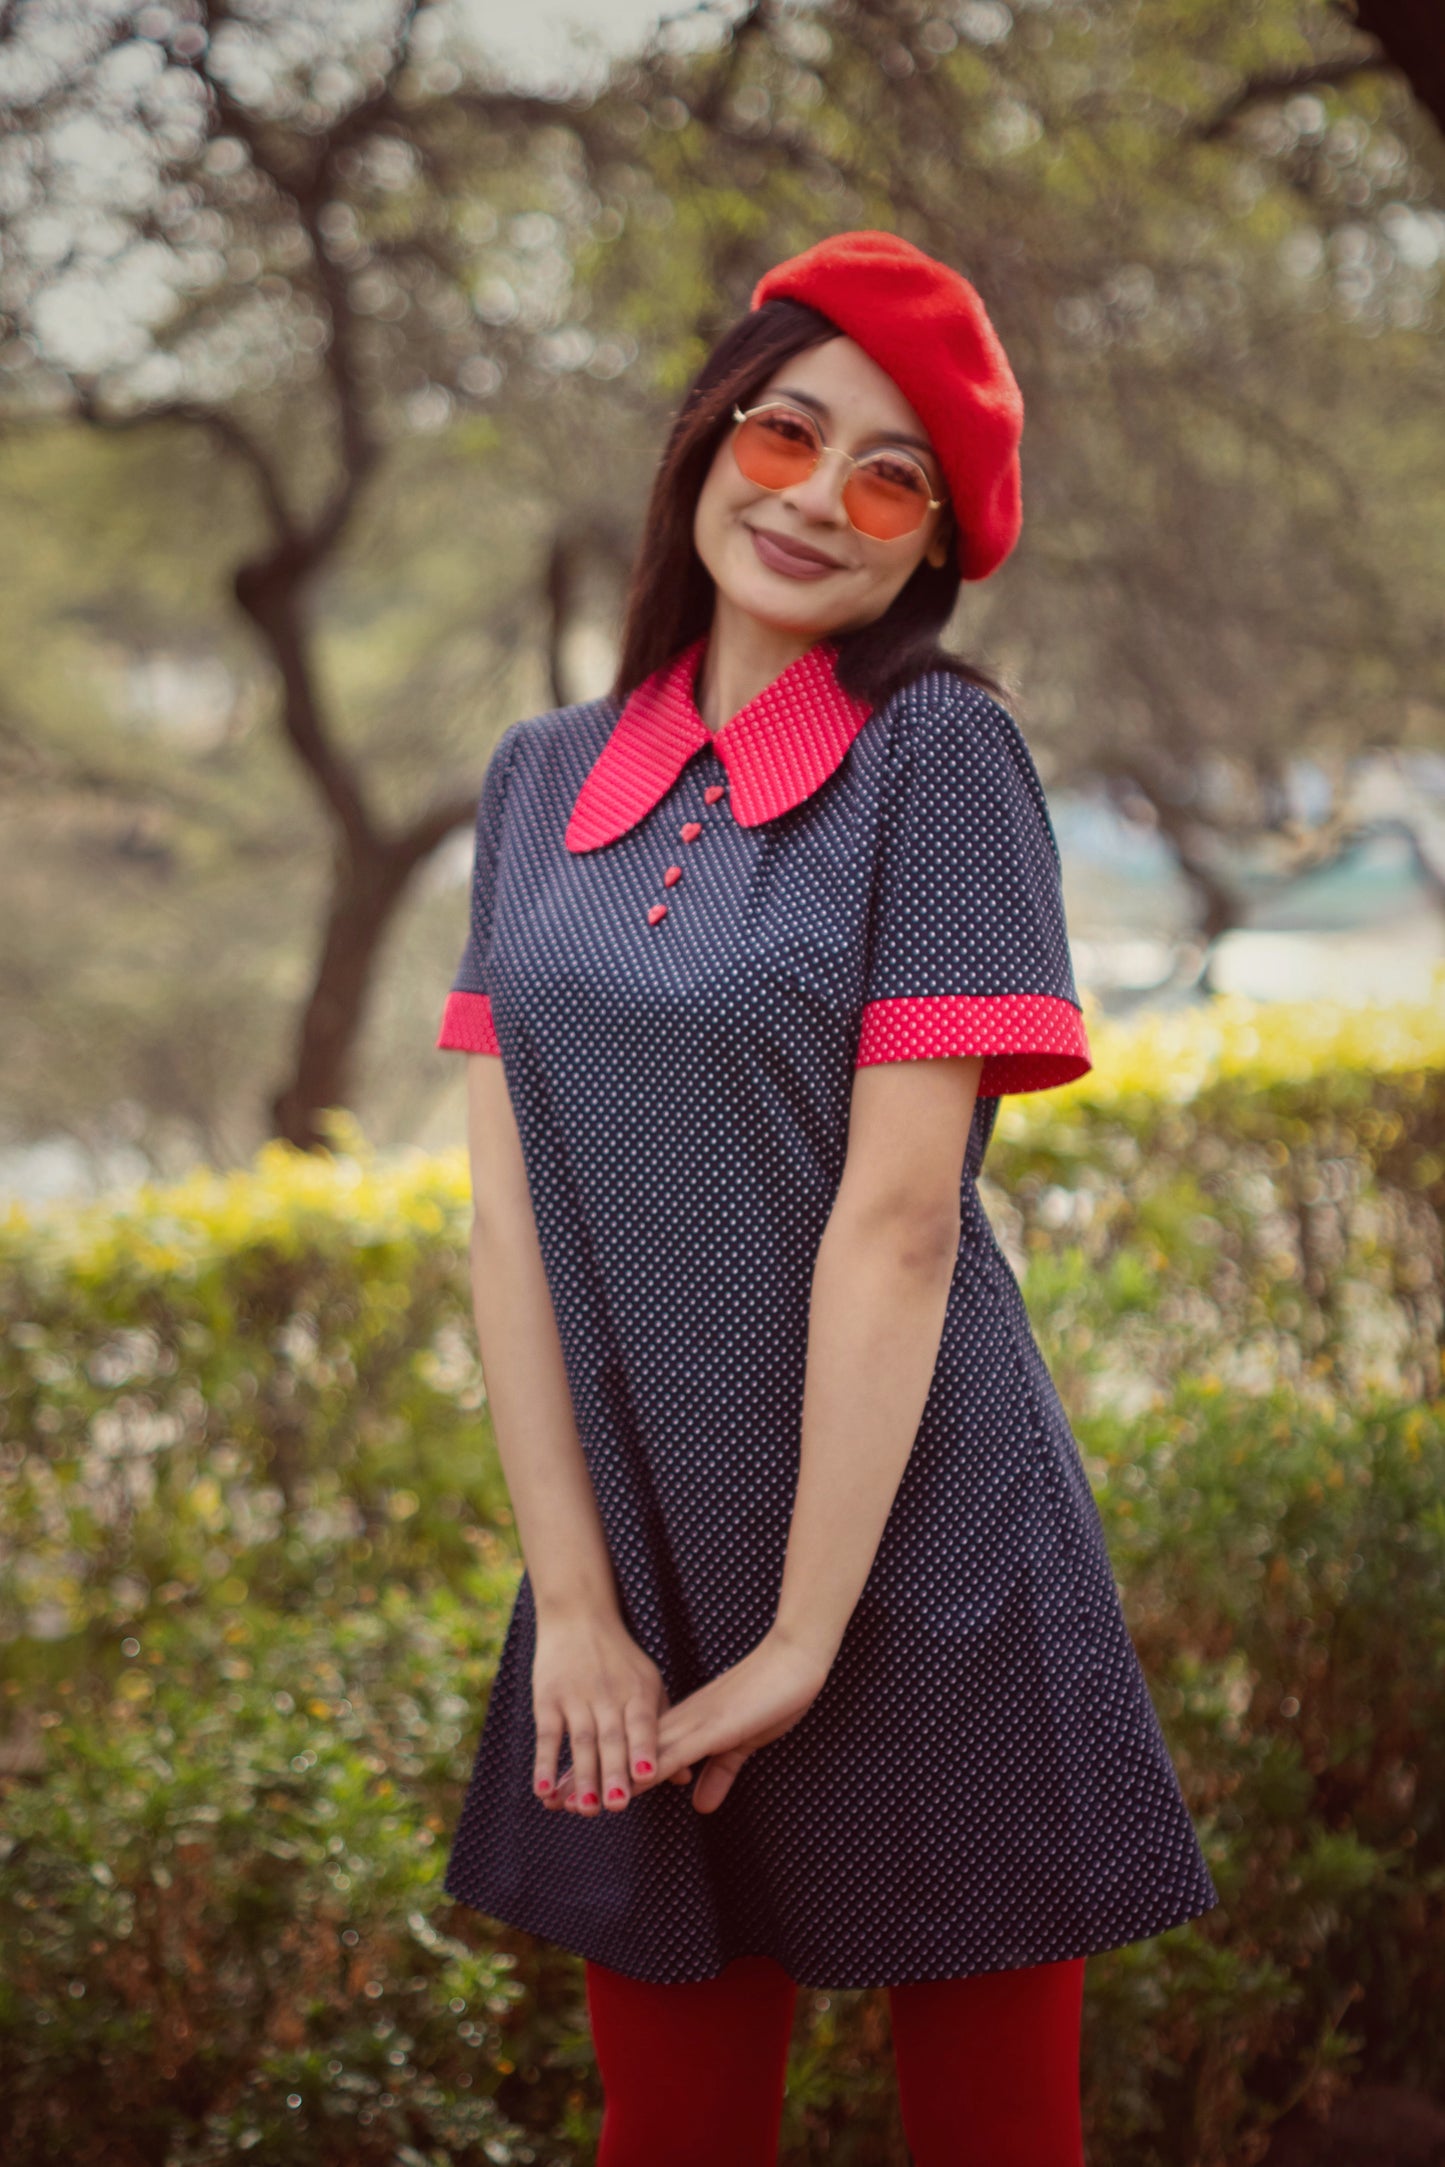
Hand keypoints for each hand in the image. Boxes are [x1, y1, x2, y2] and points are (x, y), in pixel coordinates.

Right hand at [531, 1609, 693, 1816]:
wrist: (578, 1616)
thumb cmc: (620, 1659)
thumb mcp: (649, 1685)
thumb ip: (662, 1729)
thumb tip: (684, 1776)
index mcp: (637, 1691)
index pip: (641, 1723)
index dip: (643, 1748)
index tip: (647, 1775)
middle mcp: (607, 1694)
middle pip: (611, 1738)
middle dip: (613, 1773)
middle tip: (618, 1806)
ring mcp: (576, 1697)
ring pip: (581, 1741)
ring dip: (582, 1776)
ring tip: (586, 1808)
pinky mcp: (548, 1700)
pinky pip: (547, 1735)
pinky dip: (544, 1763)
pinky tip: (544, 1790)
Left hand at [549, 1629, 830, 1816]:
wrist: (794, 1659)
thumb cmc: (772, 1696)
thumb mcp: (743, 1744)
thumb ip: (719, 1771)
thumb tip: (700, 1805)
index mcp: (684, 1723)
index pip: (634, 1753)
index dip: (604, 1770)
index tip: (573, 1788)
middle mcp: (679, 1722)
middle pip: (623, 1754)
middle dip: (589, 1777)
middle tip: (552, 1801)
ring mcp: (692, 1723)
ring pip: (637, 1757)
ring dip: (606, 1779)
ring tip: (569, 1803)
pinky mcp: (710, 1727)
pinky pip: (673, 1753)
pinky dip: (648, 1771)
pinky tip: (625, 1786)